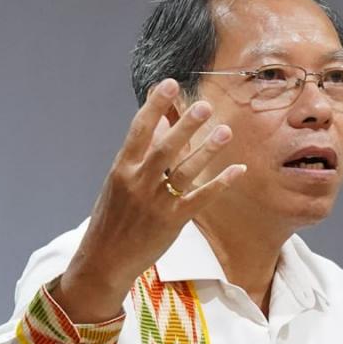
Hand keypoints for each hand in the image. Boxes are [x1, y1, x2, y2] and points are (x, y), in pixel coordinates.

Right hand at [53, 79, 244, 321]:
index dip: (155, 105)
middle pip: (165, 147)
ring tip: (226, 130)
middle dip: (186, 125)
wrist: (105, 259)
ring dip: (208, 149)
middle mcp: (138, 182)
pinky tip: (237, 169)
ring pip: (186, 170)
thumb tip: (158, 125)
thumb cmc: (112, 218)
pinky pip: (201, 197)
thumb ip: (139, 156)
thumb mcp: (118, 183)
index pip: (139, 130)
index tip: (169, 84)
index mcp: (122, 169)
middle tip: (205, 105)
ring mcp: (156, 202)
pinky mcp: (173, 221)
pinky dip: (220, 183)